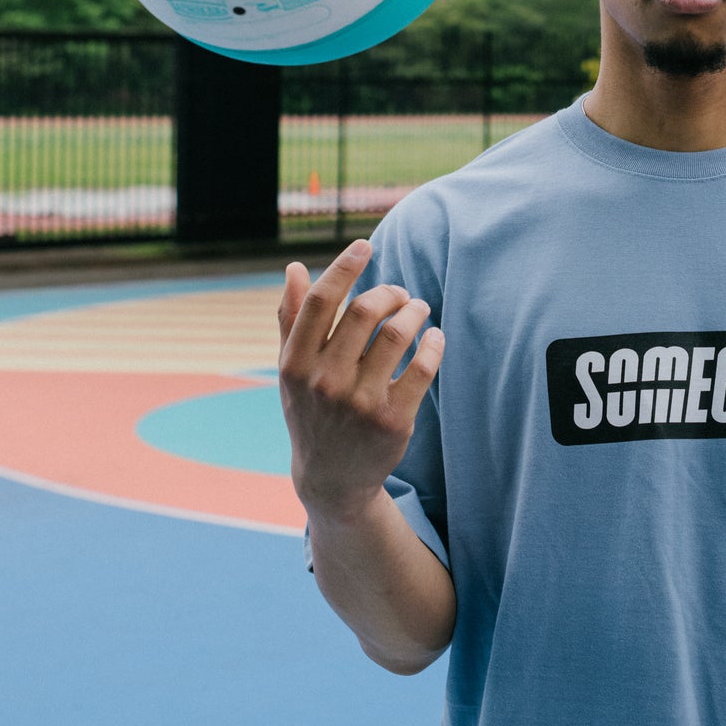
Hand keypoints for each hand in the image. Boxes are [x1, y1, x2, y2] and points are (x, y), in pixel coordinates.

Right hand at [277, 242, 444, 525]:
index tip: (365, 245)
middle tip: (401, 293)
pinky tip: (433, 337)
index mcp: (295, 364)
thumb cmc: (311, 411)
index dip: (344, 267)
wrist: (332, 479)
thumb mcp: (293, 371)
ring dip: (415, 311)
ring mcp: (360, 402)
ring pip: (398, 333)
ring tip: (420, 309)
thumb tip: (292, 268)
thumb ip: (291, 319)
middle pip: (364, 311)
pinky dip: (433, 343)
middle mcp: (325, 381)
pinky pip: (422, 365)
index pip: (320, 302)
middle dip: (389, 292)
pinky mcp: (393, 419)